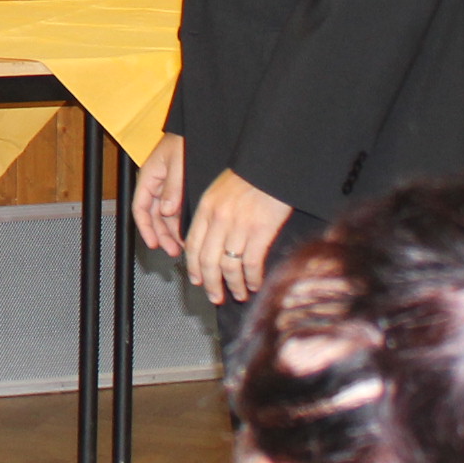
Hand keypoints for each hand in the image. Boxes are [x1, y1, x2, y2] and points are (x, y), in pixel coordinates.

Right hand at [132, 132, 186, 257]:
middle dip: (161, 235)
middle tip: (172, 250)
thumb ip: (172, 188)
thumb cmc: (184, 139)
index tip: (153, 243)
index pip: (140, 208)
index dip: (145, 228)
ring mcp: (166, 187)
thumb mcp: (178, 163)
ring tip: (182, 246)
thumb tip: (166, 211)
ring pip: (164, 215)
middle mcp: (155, 184)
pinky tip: (187, 232)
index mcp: (149, 177)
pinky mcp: (178, 189)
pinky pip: (175, 209)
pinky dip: (179, 222)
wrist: (197, 127)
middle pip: (152, 216)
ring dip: (171, 231)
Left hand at [183, 167, 296, 304]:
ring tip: (238, 294)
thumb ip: (210, 215)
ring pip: (229, 267)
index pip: (193, 246)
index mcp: (206, 209)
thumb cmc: (248, 178)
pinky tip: (255, 284)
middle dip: (211, 284)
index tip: (198, 281)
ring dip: (233, 285)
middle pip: (208, 262)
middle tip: (216, 297)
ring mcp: (239, 227)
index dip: (194, 268)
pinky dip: (252, 278)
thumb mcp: (218, 192)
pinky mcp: (260, 231)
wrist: (270, 166)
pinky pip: (251, 264)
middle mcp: (219, 220)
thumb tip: (206, 243)